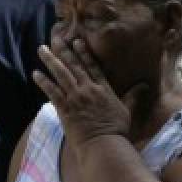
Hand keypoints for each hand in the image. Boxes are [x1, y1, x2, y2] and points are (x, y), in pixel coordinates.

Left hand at [34, 38, 144, 159]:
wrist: (103, 143)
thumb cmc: (116, 129)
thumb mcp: (127, 110)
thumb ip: (133, 96)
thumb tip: (145, 85)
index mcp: (103, 88)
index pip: (92, 66)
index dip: (83, 53)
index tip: (76, 41)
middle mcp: (88, 89)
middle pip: (74, 65)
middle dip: (64, 51)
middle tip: (55, 38)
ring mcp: (75, 97)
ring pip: (61, 74)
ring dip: (50, 60)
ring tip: (41, 49)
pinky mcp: (64, 108)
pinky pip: (51, 91)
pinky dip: (43, 82)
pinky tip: (36, 73)